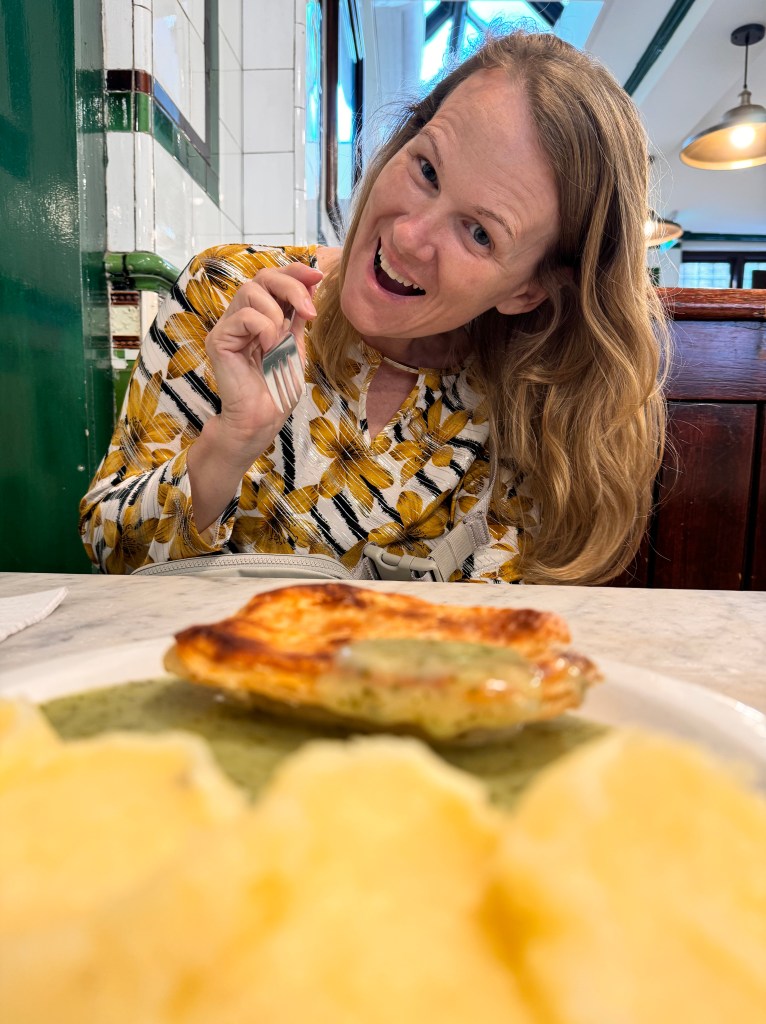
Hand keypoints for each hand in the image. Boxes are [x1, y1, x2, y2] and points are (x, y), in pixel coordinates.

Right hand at [204, 262, 322, 465]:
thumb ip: (298, 316)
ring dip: (276, 313)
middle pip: (261, 277)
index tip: (317, 275)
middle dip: (291, 287)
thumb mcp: (296, 346)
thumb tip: (310, 284)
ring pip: (250, 291)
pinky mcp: (218, 339)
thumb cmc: (277, 389)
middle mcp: (241, 317)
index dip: (294, 271)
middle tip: (308, 310)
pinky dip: (264, 328)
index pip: (272, 280)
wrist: (262, 419)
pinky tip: (268, 348)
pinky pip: (245, 316)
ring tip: (281, 341)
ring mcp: (228, 327)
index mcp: (259, 316)